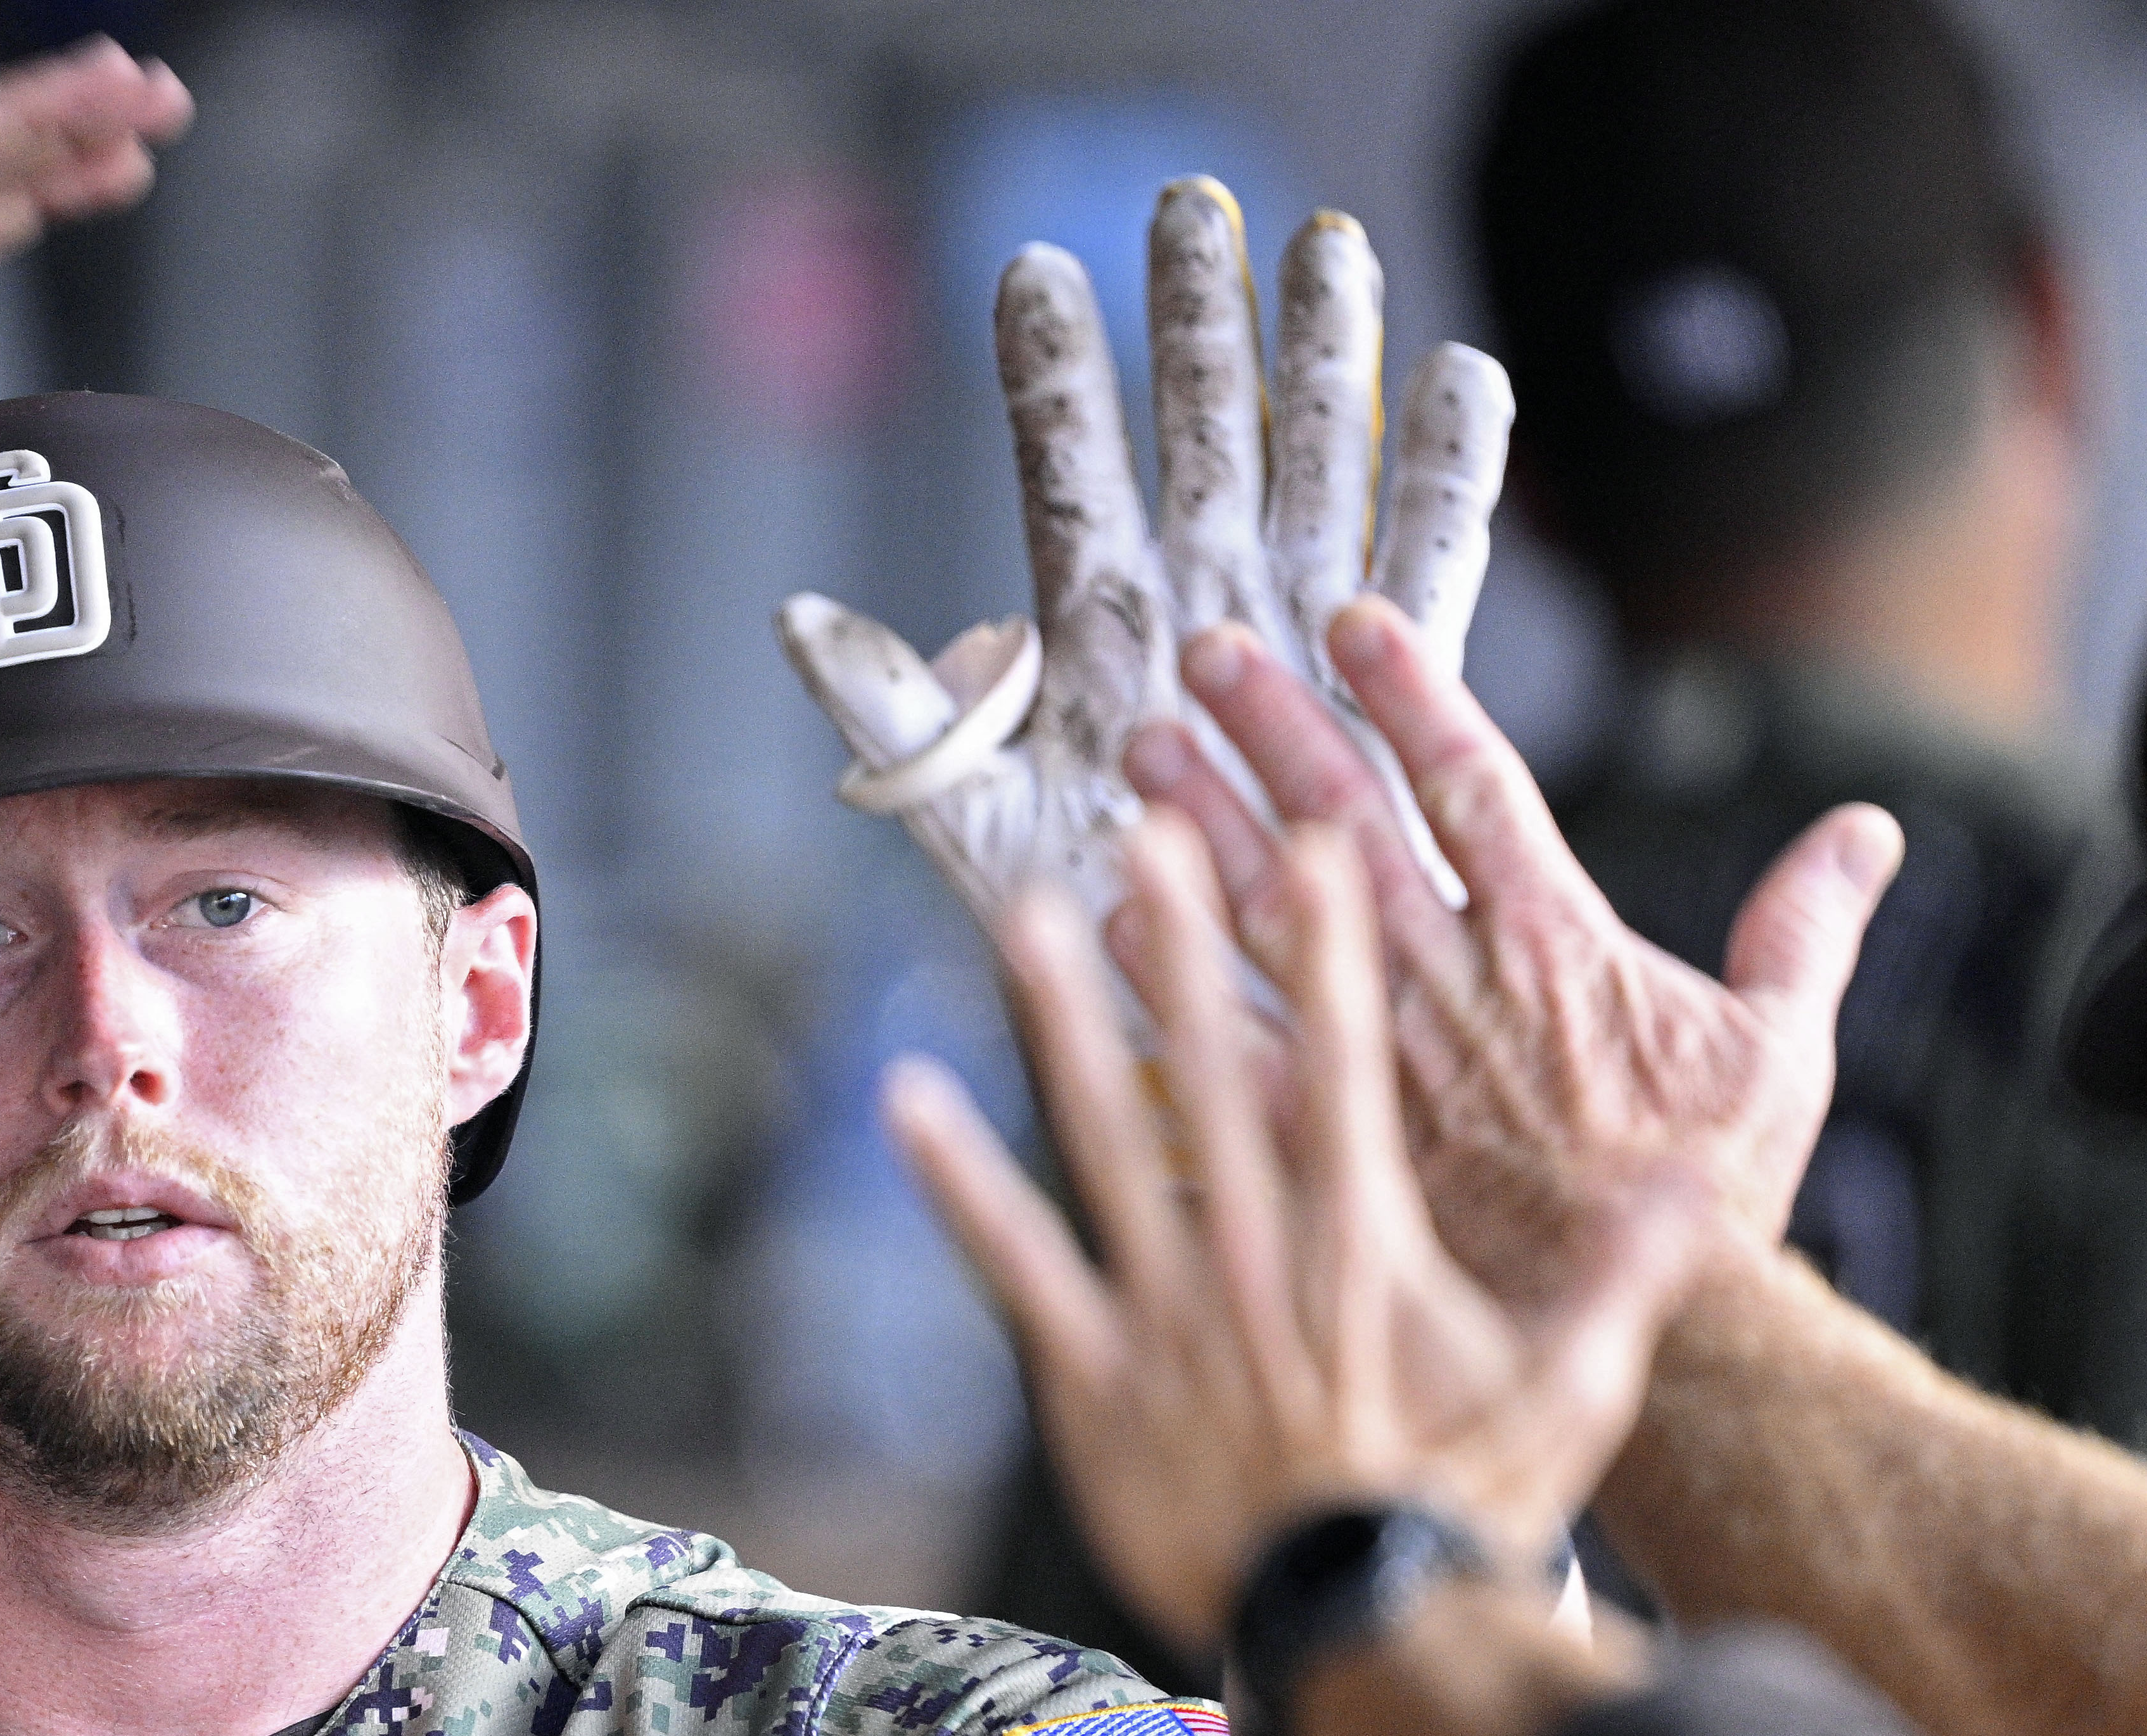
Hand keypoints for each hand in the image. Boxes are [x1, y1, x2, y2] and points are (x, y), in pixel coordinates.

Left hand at [782, 179, 1508, 923]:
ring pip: (1316, 460)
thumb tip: (798, 620)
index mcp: (1092, 624)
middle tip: (1192, 204)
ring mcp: (1296, 624)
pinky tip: (1460, 374)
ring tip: (1328, 246)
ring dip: (1324, 356)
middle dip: (1199, 319)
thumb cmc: (1075, 924)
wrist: (1189, 1009)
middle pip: (1199, 430)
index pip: (1067, 468)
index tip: (1033, 271)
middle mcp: (1197, 598)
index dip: (1053, 374)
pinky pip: (1429, 558)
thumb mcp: (964, 821)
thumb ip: (893, 718)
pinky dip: (1448, 473)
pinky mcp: (1389, 674)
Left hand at [884, 815, 1707, 1649]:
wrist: (1364, 1637)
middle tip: (1152, 827)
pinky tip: (907, 1101)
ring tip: (1027, 916)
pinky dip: (957, 1184)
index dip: (1328, 955)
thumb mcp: (1571, 1392)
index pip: (1345, 1070)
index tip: (1311, 849)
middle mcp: (1257, 1260)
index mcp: (1364, 1248)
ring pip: (1105, 1141)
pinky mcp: (1091, 1380)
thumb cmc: (1465, 1511)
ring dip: (1065, 1023)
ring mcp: (1167, 1316)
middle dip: (1186, 942)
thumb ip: (1626, 1280)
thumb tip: (1697, 1187)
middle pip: (1217, 1071)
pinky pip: (1011, 1266)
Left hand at [1127, 600, 1901, 1295]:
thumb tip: (1865, 831)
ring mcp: (1377, 1072)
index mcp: (1556, 952)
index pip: (1474, 792)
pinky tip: (1096, 935)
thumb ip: (1802, 935)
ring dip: (1198, 839)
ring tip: (1134, 766)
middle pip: (1344, 839)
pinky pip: (1217, 1069)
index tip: (1351, 620)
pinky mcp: (1321, 1154)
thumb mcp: (1782, 1061)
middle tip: (1202, 657)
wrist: (1656, 1336)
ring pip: (1262, 934)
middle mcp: (1451, 997)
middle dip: (1273, 739)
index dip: (1411, 698)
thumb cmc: (1710, 1204)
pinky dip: (1157, 998)